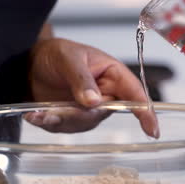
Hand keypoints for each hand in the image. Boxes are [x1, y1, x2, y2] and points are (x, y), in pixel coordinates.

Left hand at [28, 38, 158, 137]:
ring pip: (83, 124)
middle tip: (58, 110)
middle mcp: (104, 95)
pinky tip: (35, 115)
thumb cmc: (55, 54)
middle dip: (80, 115)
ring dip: (61, 120)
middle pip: (104, 114)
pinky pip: (65, 128)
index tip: (152, 129)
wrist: (32, 64)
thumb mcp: (68, 58)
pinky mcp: (72, 118)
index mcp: (112, 74)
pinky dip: (49, 123)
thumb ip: (81, 79)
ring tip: (40, 112)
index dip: (145, 111)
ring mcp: (88, 109)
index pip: (134, 94)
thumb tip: (95, 101)